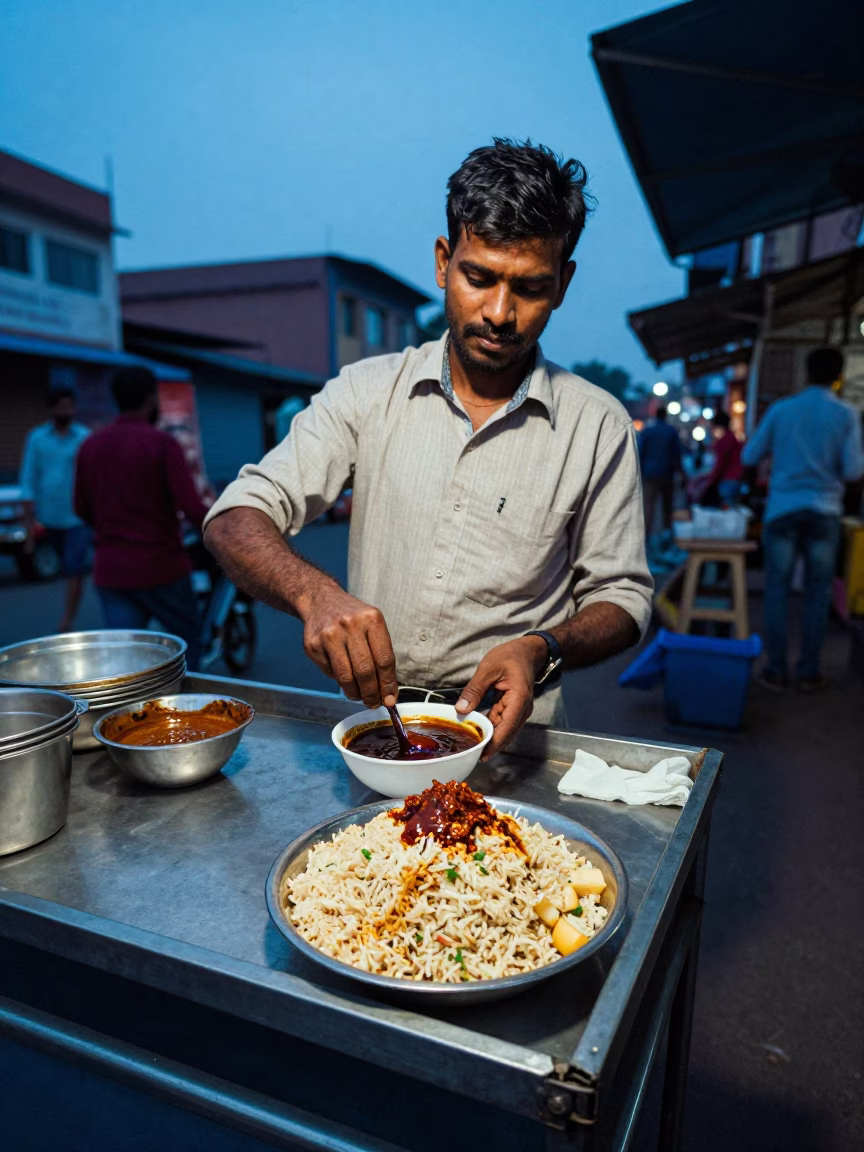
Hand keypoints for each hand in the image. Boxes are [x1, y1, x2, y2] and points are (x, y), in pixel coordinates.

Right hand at [298, 583, 397, 708]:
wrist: (321, 600)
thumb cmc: (353, 618)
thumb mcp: (373, 626)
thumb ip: (382, 656)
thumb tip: (388, 692)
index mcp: (372, 619)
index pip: (384, 659)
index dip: (388, 684)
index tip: (389, 698)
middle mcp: (350, 625)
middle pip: (365, 671)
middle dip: (371, 693)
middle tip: (373, 703)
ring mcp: (329, 635)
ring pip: (346, 676)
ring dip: (355, 693)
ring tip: (359, 696)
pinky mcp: (313, 645)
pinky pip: (330, 673)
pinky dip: (339, 680)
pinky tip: (343, 676)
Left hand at [455, 635, 546, 759]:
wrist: (526, 651)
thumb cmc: (511, 656)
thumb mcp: (488, 669)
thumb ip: (475, 689)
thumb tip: (462, 709)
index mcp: (519, 698)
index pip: (508, 726)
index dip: (496, 742)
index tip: (483, 753)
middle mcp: (522, 708)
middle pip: (507, 732)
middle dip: (491, 745)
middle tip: (472, 755)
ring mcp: (519, 709)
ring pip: (504, 729)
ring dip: (490, 738)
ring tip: (473, 747)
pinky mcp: (513, 708)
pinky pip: (501, 722)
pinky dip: (491, 727)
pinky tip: (478, 732)